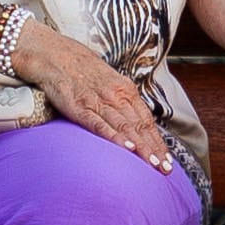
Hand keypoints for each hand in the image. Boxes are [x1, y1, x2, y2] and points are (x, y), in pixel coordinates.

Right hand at [22, 26, 174, 171]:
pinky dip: (114, 136)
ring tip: (151, 163)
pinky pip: (100, 124)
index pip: (146, 120)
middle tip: (165, 169)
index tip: (167, 160)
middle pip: (139, 126)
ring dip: (140, 147)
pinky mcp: (80, 107)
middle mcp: (116, 96)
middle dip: (154, 149)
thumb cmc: (83, 72)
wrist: (57, 56)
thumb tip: (136, 125)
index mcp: (126, 90)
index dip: (158, 141)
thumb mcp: (109, 83)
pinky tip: (125, 147)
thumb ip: (123, 102)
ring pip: (124, 127)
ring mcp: (98, 102)